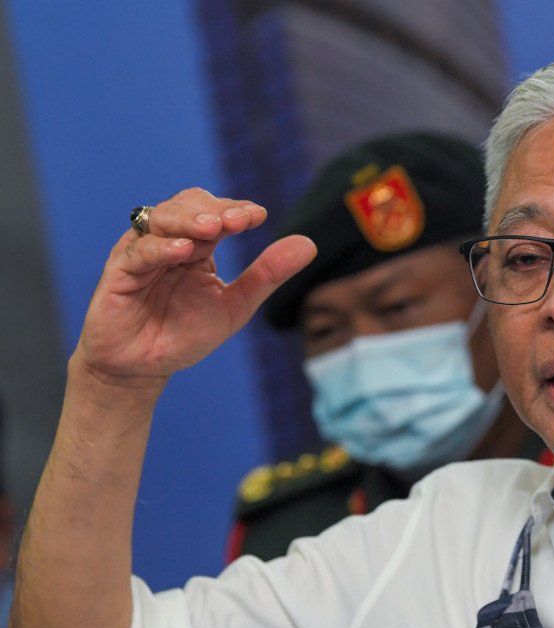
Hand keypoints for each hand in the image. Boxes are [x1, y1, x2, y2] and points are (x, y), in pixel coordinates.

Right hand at [75, 188, 315, 387]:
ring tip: (214, 228)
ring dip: (189, 220)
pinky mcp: (118, 273)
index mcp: (198, 245)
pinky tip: (183, 252)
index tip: (259, 216)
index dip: (235, 210)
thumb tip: (309, 244)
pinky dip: (160, 248)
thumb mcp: (235, 306)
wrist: (143, 369)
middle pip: (187, 205)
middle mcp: (169, 241)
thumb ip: (267, 275)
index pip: (216, 213)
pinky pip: (138, 252)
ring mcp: (141, 253)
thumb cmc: (185, 334)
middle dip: (214, 209)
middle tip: (239, 220)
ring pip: (161, 220)